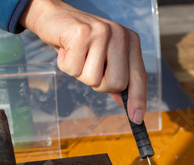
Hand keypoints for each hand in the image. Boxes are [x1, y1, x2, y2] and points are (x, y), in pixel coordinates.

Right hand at [20, 0, 146, 123]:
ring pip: (94, 79)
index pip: (138, 76)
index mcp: (130, 41)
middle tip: (88, 66)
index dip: (138, 99)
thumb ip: (117, 78)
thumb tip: (128, 105)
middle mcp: (121, 35)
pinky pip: (74, 70)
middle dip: (98, 84)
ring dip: (79, 73)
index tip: (136, 118)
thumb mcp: (103, 59)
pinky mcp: (82, 34)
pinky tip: (66, 49)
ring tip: (77, 55)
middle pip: (116, 84)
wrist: (54, 17)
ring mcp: (103, 32)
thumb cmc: (80, 42)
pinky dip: (66, 64)